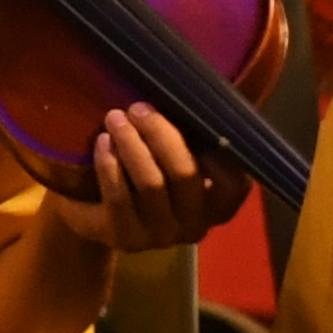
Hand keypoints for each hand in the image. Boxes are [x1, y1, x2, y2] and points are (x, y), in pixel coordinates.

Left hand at [51, 104, 244, 254]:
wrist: (98, 214)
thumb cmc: (147, 172)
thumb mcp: (172, 157)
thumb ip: (189, 137)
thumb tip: (191, 93)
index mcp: (216, 206)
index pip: (234, 184)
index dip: (221, 153)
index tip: (197, 117)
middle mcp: (194, 226)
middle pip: (186, 174)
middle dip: (161, 134)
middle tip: (138, 107)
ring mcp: (160, 236)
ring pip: (151, 184)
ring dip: (131, 144)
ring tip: (115, 118)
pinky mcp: (125, 238)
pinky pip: (119, 197)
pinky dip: (110, 165)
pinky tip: (102, 142)